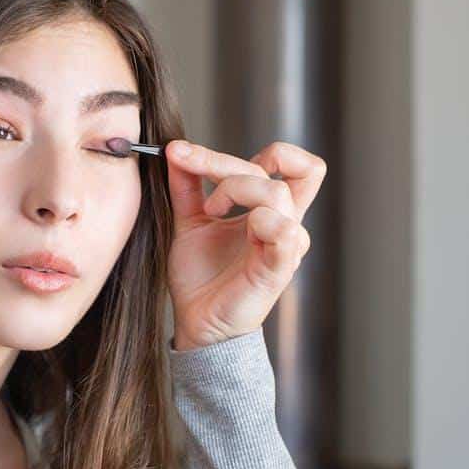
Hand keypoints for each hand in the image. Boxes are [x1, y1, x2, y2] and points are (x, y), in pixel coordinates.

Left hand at [163, 140, 326, 350]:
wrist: (194, 321)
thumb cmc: (200, 275)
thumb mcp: (189, 220)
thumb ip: (187, 185)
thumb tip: (176, 148)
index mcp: (270, 208)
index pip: (282, 160)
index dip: (237, 150)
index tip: (184, 155)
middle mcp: (284, 221)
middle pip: (291, 166)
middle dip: (231, 164)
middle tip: (199, 183)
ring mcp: (285, 244)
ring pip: (278, 193)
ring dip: (237, 188)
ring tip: (211, 211)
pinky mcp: (278, 268)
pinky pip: (283, 231)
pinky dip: (255, 219)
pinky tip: (226, 224)